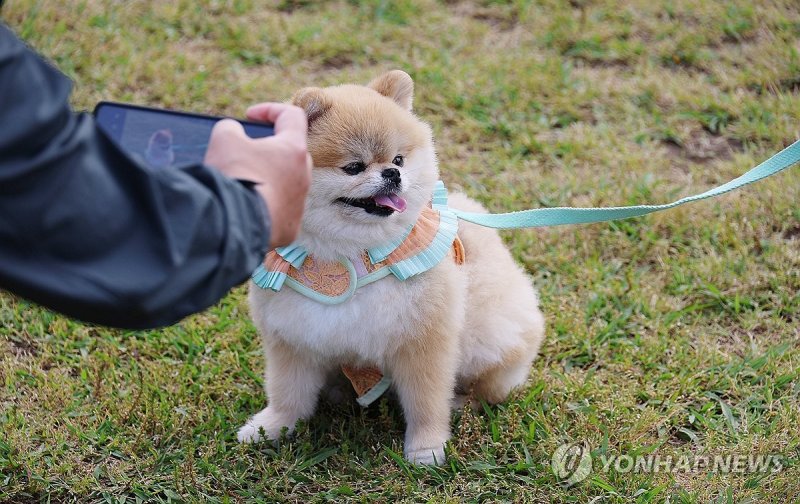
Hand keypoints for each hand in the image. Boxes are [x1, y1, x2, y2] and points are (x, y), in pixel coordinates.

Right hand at [205, 103, 311, 248]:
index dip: (271, 109)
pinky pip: (279, 211)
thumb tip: (234, 134)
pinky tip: (244, 208)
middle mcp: (303, 176)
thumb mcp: (224, 139)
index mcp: (293, 149)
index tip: (249, 116)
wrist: (234, 225)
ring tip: (242, 183)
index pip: (292, 116)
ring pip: (286, 184)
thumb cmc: (235, 177)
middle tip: (245, 152)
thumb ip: (231, 128)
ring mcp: (300, 204)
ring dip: (267, 179)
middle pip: (291, 153)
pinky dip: (264, 206)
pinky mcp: (291, 228)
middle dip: (270, 148)